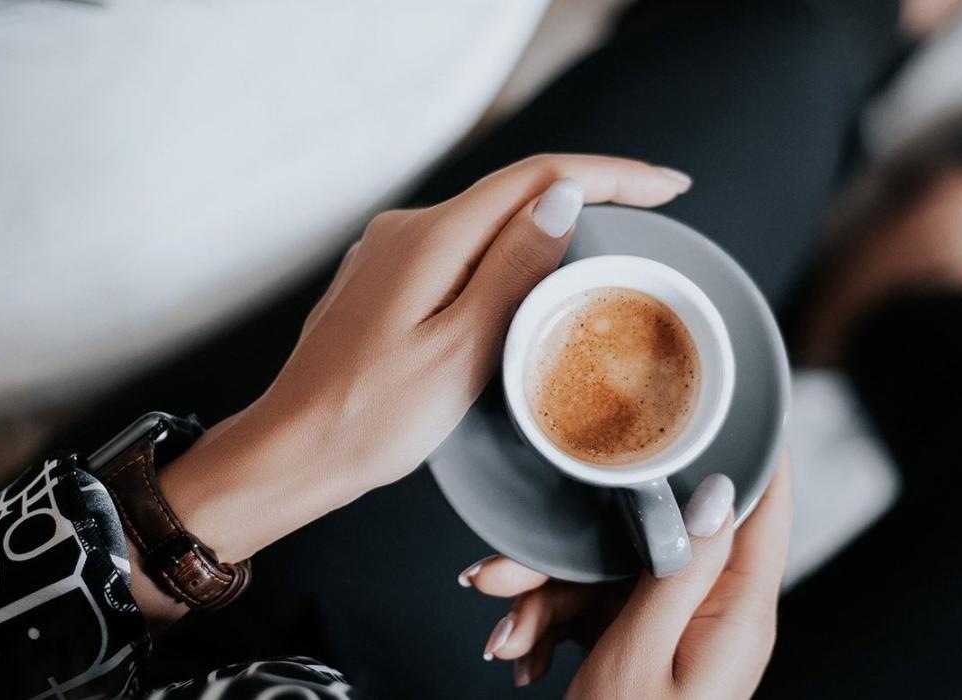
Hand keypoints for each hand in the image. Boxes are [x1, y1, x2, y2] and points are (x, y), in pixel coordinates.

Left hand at [133, 155, 691, 624]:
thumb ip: (513, 270)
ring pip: (489, 220)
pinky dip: (511, 250)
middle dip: (592, 190)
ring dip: (552, 220)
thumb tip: (564, 199)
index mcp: (430, 239)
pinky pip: (463, 249)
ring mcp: (391, 254)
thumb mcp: (461, 351)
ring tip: (613, 235)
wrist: (292, 452)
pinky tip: (536, 273)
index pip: (539, 179)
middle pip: (515, 191)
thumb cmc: (370, 418)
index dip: (612, 175)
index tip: (669, 187)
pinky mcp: (386, 282)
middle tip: (658, 207)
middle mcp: (406, 230)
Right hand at [463, 456, 793, 697]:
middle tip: (509, 570)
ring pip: (615, 572)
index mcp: (739, 614)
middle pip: (660, 538)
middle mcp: (718, 615)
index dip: (751, 441)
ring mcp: (682, 631)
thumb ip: (677, 568)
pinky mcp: (649, 647)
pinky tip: (520, 653)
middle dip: (578, 549)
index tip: (731, 387)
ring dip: (549, 596)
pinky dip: (553, 625)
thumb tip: (718, 490)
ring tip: (504, 629)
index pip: (764, 505)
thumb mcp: (642, 657)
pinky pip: (600, 608)